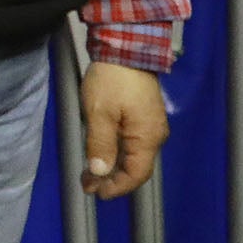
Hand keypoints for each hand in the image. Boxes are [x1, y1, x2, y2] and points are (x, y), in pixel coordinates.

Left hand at [81, 61, 167, 197]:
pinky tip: (101, 153)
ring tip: (90, 173)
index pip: (136, 174)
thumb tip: (100, 171)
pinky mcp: (145, 117)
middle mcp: (155, 135)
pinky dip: (117, 153)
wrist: (125, 49)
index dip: (117, 187)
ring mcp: (152, 126)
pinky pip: (133, 144)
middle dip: (112, 179)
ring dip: (113, 167)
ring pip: (134, 157)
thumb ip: (100, 144)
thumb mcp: (99, 113)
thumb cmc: (112, 81)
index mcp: (147, 138)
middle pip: (136, 168)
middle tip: (87, 184)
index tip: (96, 193)